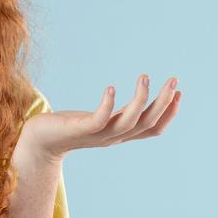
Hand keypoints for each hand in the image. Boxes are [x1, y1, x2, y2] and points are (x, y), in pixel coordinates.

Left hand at [21, 74, 182, 162]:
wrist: (39, 141)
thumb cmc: (67, 127)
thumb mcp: (97, 120)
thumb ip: (113, 115)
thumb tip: (125, 101)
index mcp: (120, 134)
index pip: (153, 129)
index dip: (168, 113)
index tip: (178, 92)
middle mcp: (113, 137)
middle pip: (147, 123)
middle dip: (164, 102)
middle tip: (173, 80)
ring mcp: (98, 135)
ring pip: (129, 121)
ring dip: (140, 99)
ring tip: (145, 76)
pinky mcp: (81, 129)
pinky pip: (99, 119)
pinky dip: (108, 105)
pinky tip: (112, 88)